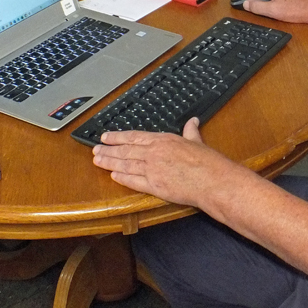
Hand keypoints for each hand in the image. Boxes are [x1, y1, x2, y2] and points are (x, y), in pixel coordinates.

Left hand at [92, 118, 250, 207]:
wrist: (212, 180)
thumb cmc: (208, 162)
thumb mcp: (197, 141)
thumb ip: (191, 132)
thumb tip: (192, 122)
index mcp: (164, 140)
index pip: (134, 136)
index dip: (118, 137)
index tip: (106, 137)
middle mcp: (154, 153)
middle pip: (125, 150)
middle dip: (108, 150)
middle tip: (95, 149)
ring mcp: (152, 169)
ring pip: (125, 164)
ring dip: (109, 162)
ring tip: (97, 161)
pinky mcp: (154, 185)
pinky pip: (133, 181)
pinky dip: (122, 178)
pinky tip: (113, 175)